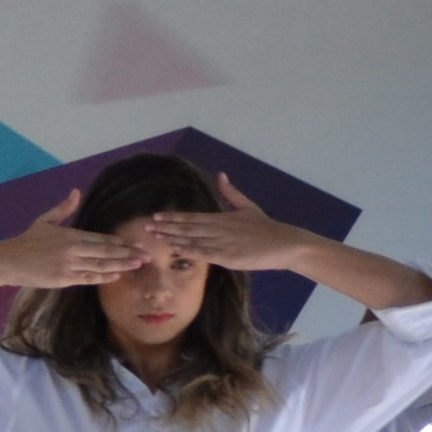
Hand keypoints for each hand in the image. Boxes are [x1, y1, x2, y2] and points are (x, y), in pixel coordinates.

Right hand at [0, 189, 150, 292]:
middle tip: (147, 256)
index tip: (137, 243)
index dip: (121, 242)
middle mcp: (73, 250)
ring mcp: (69, 266)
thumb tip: (76, 192)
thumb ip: (64, 208)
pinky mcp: (63, 279)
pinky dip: (103, 277)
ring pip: (101, 266)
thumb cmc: (27, 241)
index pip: (102, 239)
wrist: (8, 260)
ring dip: (121, 265)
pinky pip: (88, 278)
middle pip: (106, 252)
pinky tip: (116, 275)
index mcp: (71, 235)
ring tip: (137, 265)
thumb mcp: (45, 220)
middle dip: (128, 254)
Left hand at [123, 174, 311, 274]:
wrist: (285, 243)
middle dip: (167, 228)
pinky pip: (206, 254)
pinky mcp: (230, 257)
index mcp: (222, 218)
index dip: (173, 217)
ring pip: (193, 240)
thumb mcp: (247, 206)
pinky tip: (176, 251)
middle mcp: (220, 229)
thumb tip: (221, 175)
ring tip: (155, 238)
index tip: (156, 217)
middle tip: (146, 227)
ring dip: (173, 239)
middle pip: (188, 228)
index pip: (192, 217)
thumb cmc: (265, 227)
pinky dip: (191, 251)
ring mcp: (224, 243)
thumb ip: (231, 193)